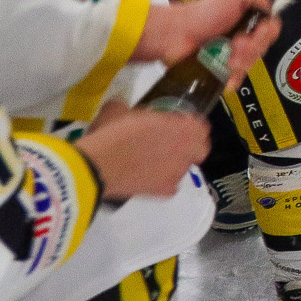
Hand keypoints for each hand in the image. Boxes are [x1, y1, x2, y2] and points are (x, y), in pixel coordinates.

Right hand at [75, 106, 214, 199]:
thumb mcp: (121, 110)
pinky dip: (163, 183)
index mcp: (182, 127)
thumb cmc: (112, 133)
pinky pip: (171, 186)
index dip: (191, 126)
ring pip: (184, 167)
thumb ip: (134, 110)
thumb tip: (127, 110)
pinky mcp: (164, 191)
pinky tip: (149, 178)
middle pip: (200, 149)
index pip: (201, 127)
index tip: (179, 126)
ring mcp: (177, 173)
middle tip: (172, 143)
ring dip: (174, 163)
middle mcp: (186, 150)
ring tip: (153, 161)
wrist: (98, 165)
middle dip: (190, 145)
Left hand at [134, 0, 277, 68]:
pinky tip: (228, 80)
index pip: (271, 28)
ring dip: (242, 64)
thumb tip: (271, 10)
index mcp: (248, 18)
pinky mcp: (221, 72)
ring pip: (251, 65)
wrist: (175, 35)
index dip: (267, 33)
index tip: (255, 33)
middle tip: (236, 45)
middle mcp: (243, 36)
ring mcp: (232, 55)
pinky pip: (236, 79)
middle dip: (252, 49)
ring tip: (227, 61)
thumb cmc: (203, 13)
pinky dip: (234, 80)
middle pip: (263, 48)